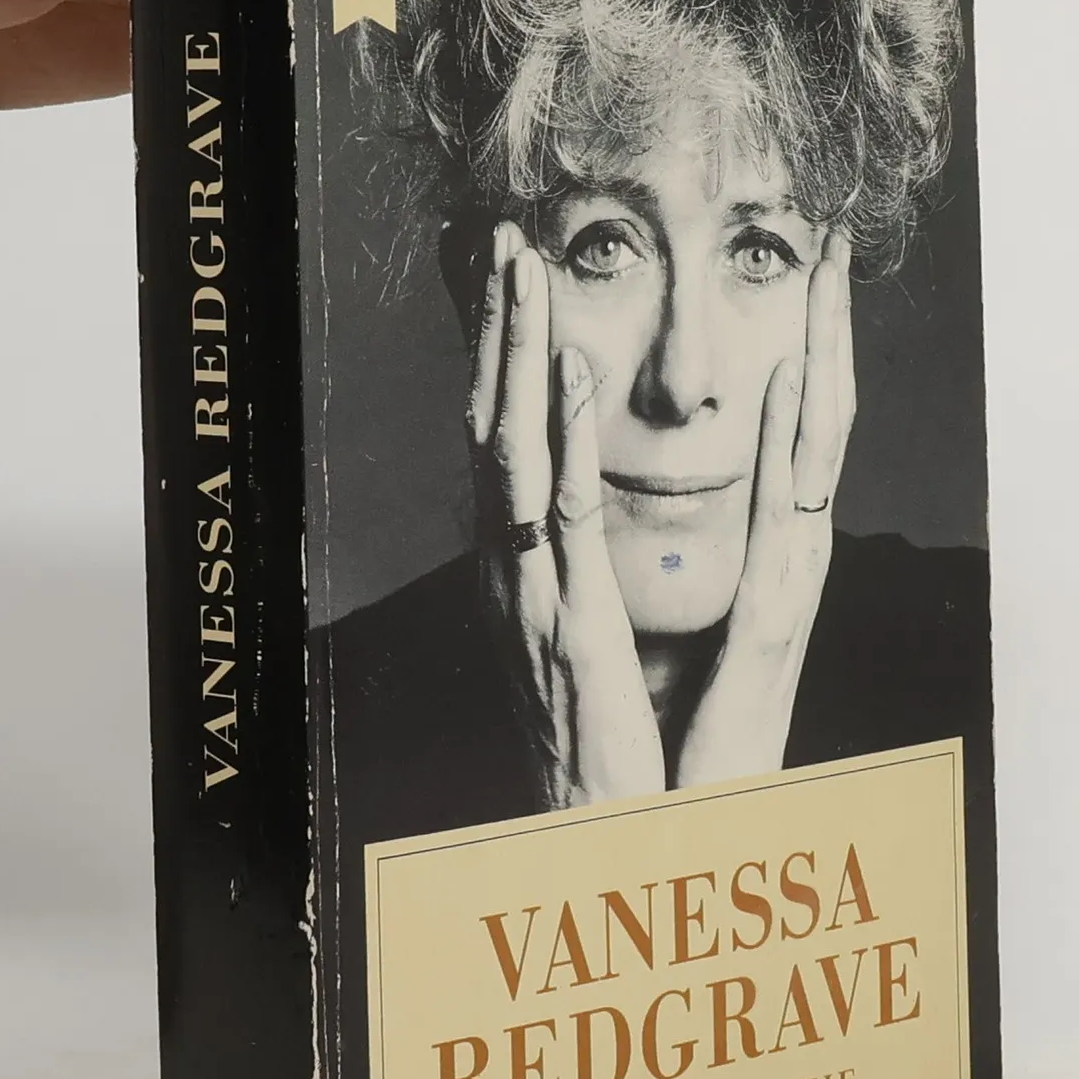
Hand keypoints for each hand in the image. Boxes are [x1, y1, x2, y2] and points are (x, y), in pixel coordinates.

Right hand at [471, 224, 664, 811]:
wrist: (585, 839)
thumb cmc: (588, 747)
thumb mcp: (567, 647)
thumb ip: (559, 581)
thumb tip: (554, 533)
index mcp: (516, 575)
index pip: (499, 448)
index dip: (499, 363)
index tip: (511, 287)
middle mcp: (508, 575)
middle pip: (490, 429)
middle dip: (496, 332)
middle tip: (502, 240)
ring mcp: (531, 597)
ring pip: (511, 456)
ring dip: (515, 357)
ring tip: (522, 270)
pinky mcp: (570, 627)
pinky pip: (561, 520)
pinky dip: (556, 441)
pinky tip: (562, 374)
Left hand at [675, 231, 855, 788]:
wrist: (699, 818)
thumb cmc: (698, 725)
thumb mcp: (702, 623)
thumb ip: (713, 562)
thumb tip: (696, 505)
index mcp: (775, 552)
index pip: (799, 431)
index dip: (808, 347)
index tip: (808, 271)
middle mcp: (797, 555)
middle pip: (823, 420)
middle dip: (831, 326)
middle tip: (837, 234)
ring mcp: (797, 582)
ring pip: (822, 447)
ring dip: (826, 352)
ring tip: (829, 273)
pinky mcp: (776, 619)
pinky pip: (787, 515)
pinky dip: (797, 441)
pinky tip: (797, 379)